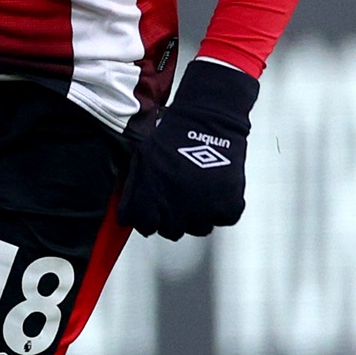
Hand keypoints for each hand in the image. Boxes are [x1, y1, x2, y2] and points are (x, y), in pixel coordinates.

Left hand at [119, 59, 259, 238]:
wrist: (205, 122)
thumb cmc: (170, 139)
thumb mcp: (140, 162)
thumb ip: (133, 192)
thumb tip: (128, 215)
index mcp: (148, 201)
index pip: (144, 228)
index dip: (149, 218)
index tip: (154, 210)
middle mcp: (173, 211)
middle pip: (172, 232)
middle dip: (173, 218)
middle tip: (178, 198)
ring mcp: (202, 210)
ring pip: (199, 228)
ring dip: (198, 215)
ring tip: (198, 192)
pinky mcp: (228, 205)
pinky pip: (223, 218)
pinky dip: (222, 208)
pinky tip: (215, 190)